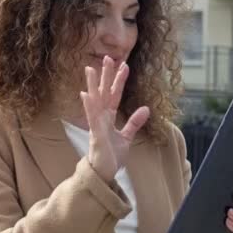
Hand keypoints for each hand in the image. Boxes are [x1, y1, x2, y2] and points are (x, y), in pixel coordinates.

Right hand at [80, 56, 149, 182]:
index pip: (114, 95)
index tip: (124, 64)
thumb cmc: (111, 156)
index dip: (119, 80)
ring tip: (90, 69)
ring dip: (92, 85)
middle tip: (108, 57)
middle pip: (103, 92)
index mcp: (108, 118)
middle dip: (105, 76)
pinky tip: (86, 95)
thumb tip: (146, 108)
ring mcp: (96, 125)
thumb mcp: (126, 137)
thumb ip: (134, 123)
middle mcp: (101, 118)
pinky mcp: (96, 135)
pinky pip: (92, 119)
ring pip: (95, 101)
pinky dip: (89, 107)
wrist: (104, 174)